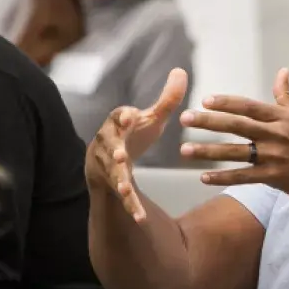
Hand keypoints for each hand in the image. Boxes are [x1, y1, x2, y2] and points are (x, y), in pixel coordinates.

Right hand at [85, 68, 187, 221]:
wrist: (109, 161)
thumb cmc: (132, 135)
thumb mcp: (151, 118)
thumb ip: (167, 99)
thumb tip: (181, 70)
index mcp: (118, 122)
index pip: (118, 117)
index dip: (124, 117)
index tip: (131, 117)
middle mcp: (108, 143)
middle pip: (110, 146)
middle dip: (115, 151)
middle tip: (121, 156)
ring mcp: (107, 165)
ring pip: (112, 174)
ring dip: (118, 182)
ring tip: (125, 190)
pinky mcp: (111, 184)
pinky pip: (121, 196)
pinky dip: (130, 206)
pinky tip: (141, 217)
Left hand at [178, 68, 288, 203]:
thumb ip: (287, 95)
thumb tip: (282, 71)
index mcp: (283, 118)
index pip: (249, 107)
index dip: (227, 102)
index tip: (205, 99)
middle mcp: (277, 135)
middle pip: (237, 126)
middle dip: (208, 122)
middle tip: (184, 118)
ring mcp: (275, 157)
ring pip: (235, 153)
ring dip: (208, 152)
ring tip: (185, 150)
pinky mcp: (274, 178)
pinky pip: (243, 177)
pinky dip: (223, 177)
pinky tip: (203, 177)